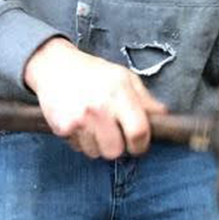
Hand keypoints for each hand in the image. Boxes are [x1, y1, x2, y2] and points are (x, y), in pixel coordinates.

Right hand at [23, 37, 166, 159]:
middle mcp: (100, 107)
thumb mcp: (124, 77)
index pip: (138, 132)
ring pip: (96, 153)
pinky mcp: (62, 126)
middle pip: (115, 150)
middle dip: (117, 147)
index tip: (138, 144)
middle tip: (114, 135)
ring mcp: (80, 118)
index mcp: (120, 93)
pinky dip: (81, 140)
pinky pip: (79, 148)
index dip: (141, 144)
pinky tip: (80, 124)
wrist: (55, 66)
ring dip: (97, 144)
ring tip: (94, 125)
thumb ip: (145, 99)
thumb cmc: (93, 72)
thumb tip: (163, 116)